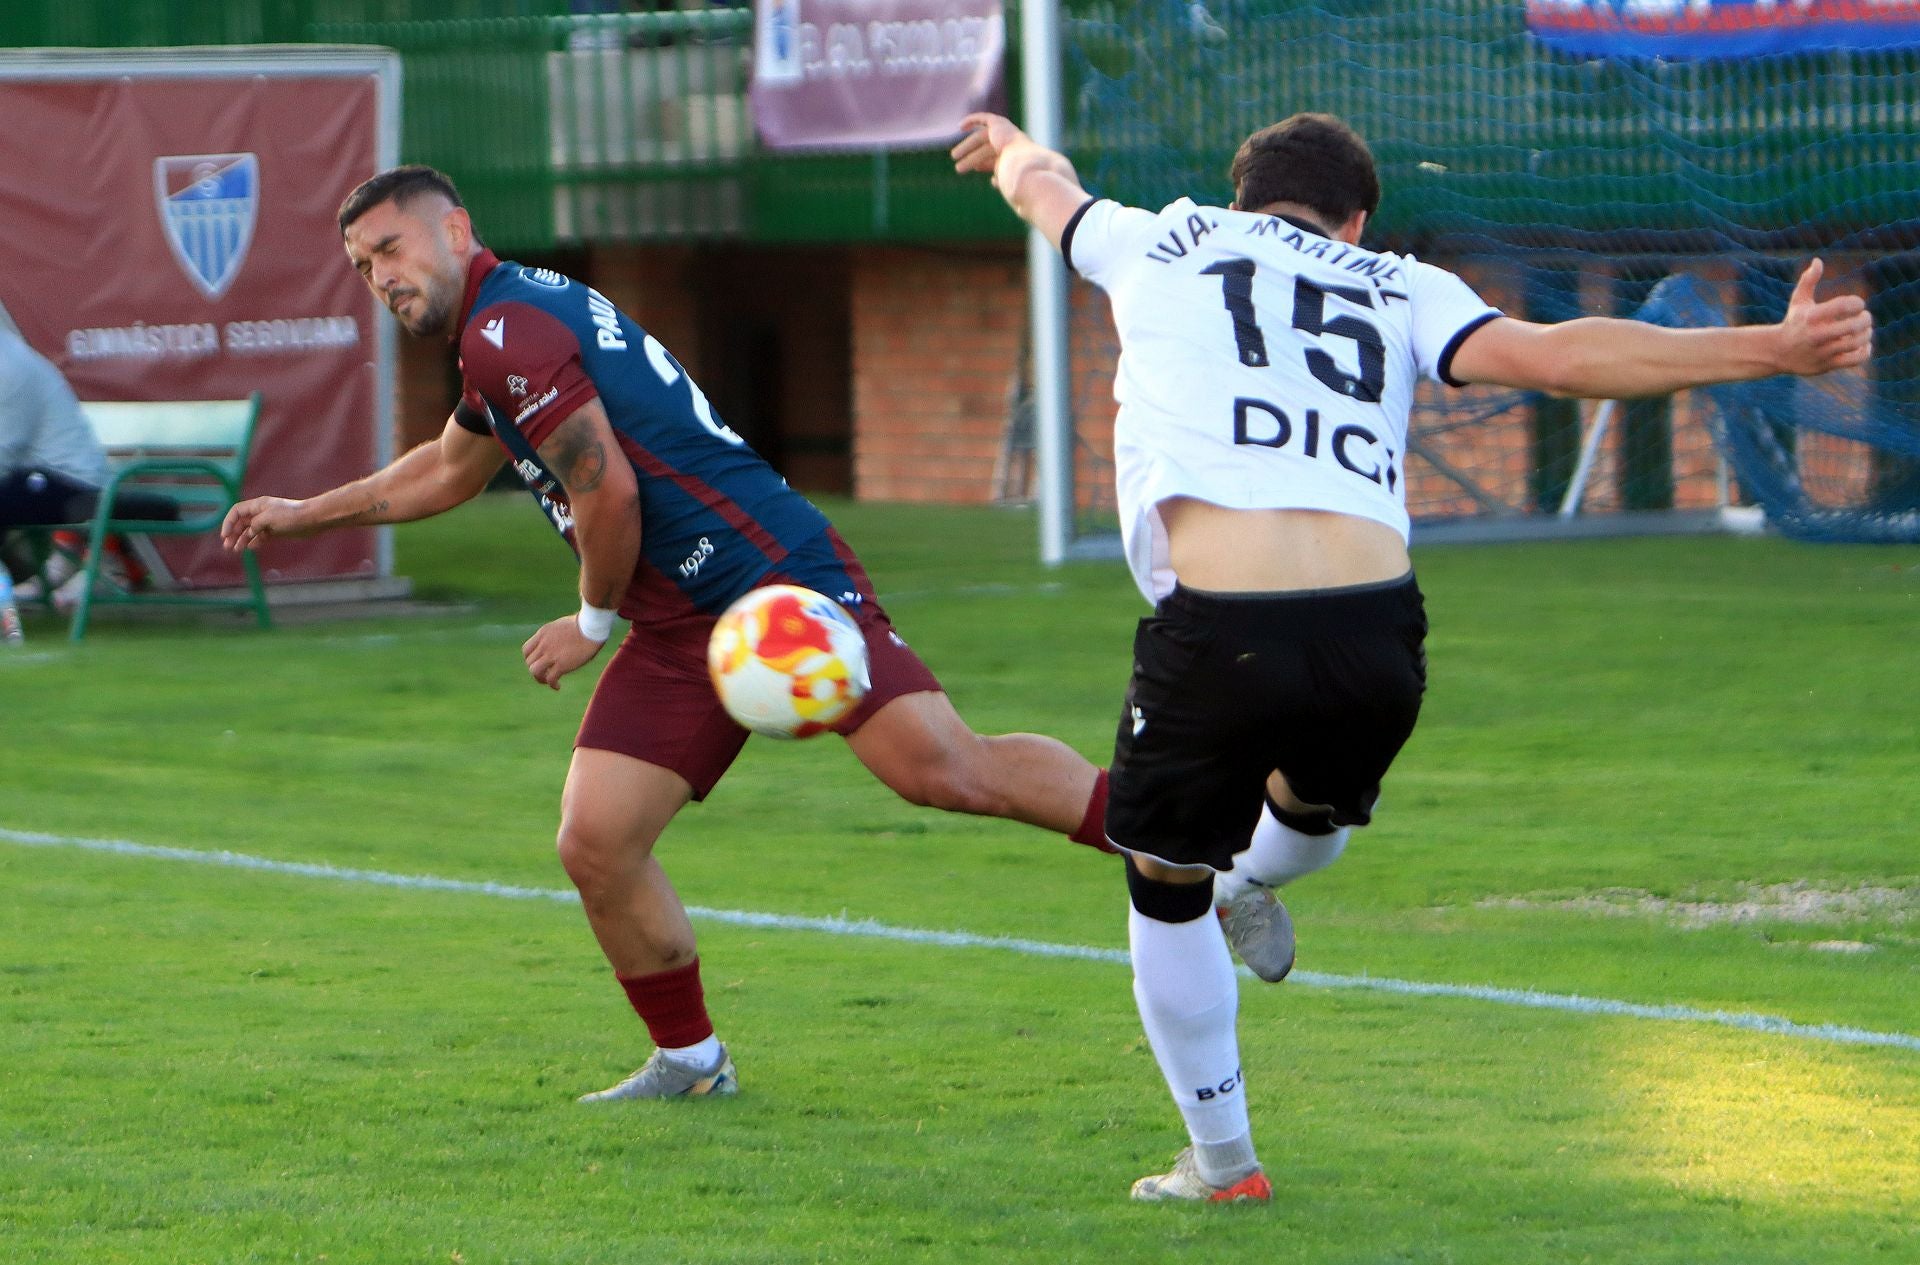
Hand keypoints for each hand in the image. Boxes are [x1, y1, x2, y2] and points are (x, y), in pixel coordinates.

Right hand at [221, 496, 310, 550]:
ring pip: (251, 531)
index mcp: (258, 505)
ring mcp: (269, 522)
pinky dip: (255, 541)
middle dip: (233, 534)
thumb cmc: (291, 515)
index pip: (237, 511)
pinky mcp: (277, 531)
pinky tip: (250, 548)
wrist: (312, 519)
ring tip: (236, 550)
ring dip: (242, 539)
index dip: (228, 522)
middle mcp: (261, 513)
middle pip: (242, 523)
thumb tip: (248, 533)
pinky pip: (262, 536)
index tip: (225, 535)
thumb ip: (254, 524)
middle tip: (227, 547)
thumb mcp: (268, 518)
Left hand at [522, 614, 606, 690]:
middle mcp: (543, 645)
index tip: (539, 662)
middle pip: (529, 662)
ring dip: (539, 678)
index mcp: (543, 634)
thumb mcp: (562, 625)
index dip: (531, 659)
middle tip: (545, 673)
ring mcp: (551, 655)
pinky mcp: (561, 665)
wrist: (590, 626)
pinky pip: (550, 679)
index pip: (526, 650)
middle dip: (535, 669)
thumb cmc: (583, 624)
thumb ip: (556, 635)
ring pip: (534, 671)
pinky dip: (552, 684)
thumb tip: (560, 642)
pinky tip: (558, 686)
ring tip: (548, 681)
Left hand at [951, 113, 1028, 182]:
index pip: (999, 159)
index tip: (977, 169)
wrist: (1019, 164)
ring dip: (966, 147)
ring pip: (981, 138)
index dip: (987, 163)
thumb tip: (993, 181)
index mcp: (1017, 157)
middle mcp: (1013, 142)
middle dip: (973, 158)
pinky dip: (973, 120)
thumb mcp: (1006, 181)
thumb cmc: (1014, 179)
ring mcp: (1006, 132)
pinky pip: (984, 119)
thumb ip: (1001, 179)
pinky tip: (960, 127)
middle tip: (959, 168)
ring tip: (953, 156)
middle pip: (988, 149)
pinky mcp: (999, 123)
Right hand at [1775, 259, 1872, 376]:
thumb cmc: (1793, 322)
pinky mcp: (1827, 365)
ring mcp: (1822, 352)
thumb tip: (1818, 261)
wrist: (1777, 353)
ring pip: (1857, 342)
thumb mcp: (1798, 301)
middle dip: (1865, 318)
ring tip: (1865, 330)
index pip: (1844, 306)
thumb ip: (1808, 281)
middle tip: (1864, 317)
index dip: (1857, 303)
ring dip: (1866, 334)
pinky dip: (1865, 350)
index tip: (1856, 305)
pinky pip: (1855, 359)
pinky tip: (1863, 344)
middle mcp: (1816, 335)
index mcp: (1811, 317)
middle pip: (1854, 325)